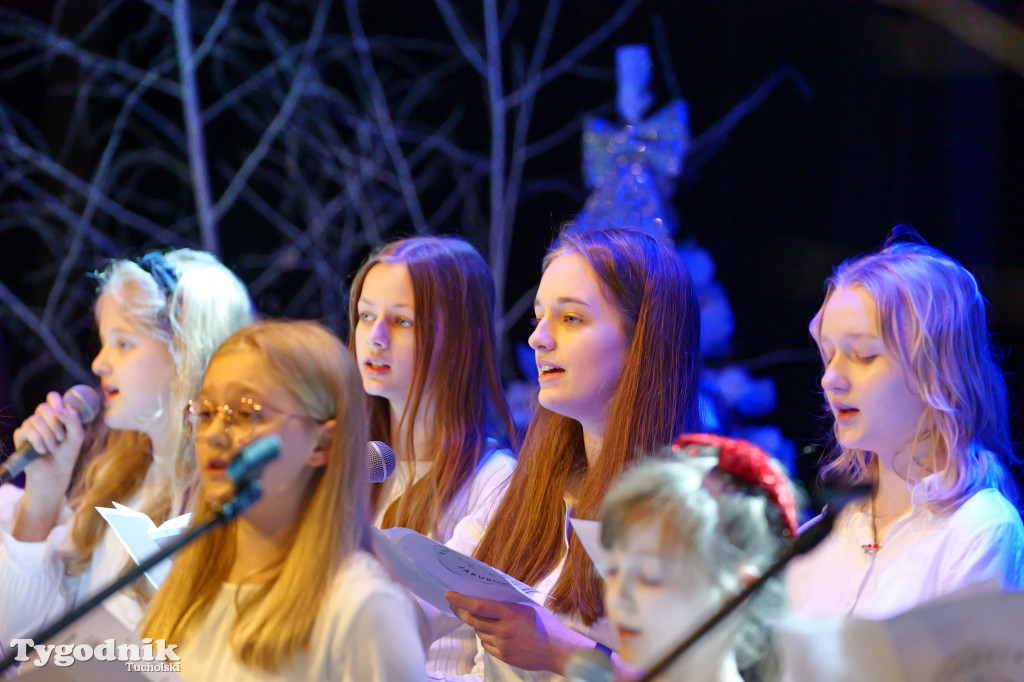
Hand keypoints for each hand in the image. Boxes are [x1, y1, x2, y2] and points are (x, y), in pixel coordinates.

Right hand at [12, 391, 85, 496]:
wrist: (55, 472)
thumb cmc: (67, 452)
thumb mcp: (77, 435)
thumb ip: (73, 419)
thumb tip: (58, 410)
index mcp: (56, 414)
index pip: (52, 397)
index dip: (57, 403)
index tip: (64, 417)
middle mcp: (42, 417)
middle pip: (43, 407)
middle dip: (55, 424)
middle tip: (61, 438)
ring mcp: (30, 426)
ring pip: (35, 420)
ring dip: (47, 436)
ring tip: (53, 447)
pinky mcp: (20, 436)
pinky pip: (26, 430)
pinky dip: (37, 441)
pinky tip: (42, 450)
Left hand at [445, 591, 589, 673]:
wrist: (559, 650)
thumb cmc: (545, 624)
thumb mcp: (528, 606)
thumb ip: (508, 602)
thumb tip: (488, 594)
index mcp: (510, 613)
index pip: (478, 606)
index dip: (461, 600)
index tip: (449, 595)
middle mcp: (504, 629)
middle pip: (473, 620)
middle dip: (461, 611)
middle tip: (454, 604)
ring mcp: (503, 645)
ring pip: (480, 632)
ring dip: (477, 624)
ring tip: (484, 618)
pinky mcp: (504, 656)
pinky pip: (487, 645)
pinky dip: (487, 637)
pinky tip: (495, 633)